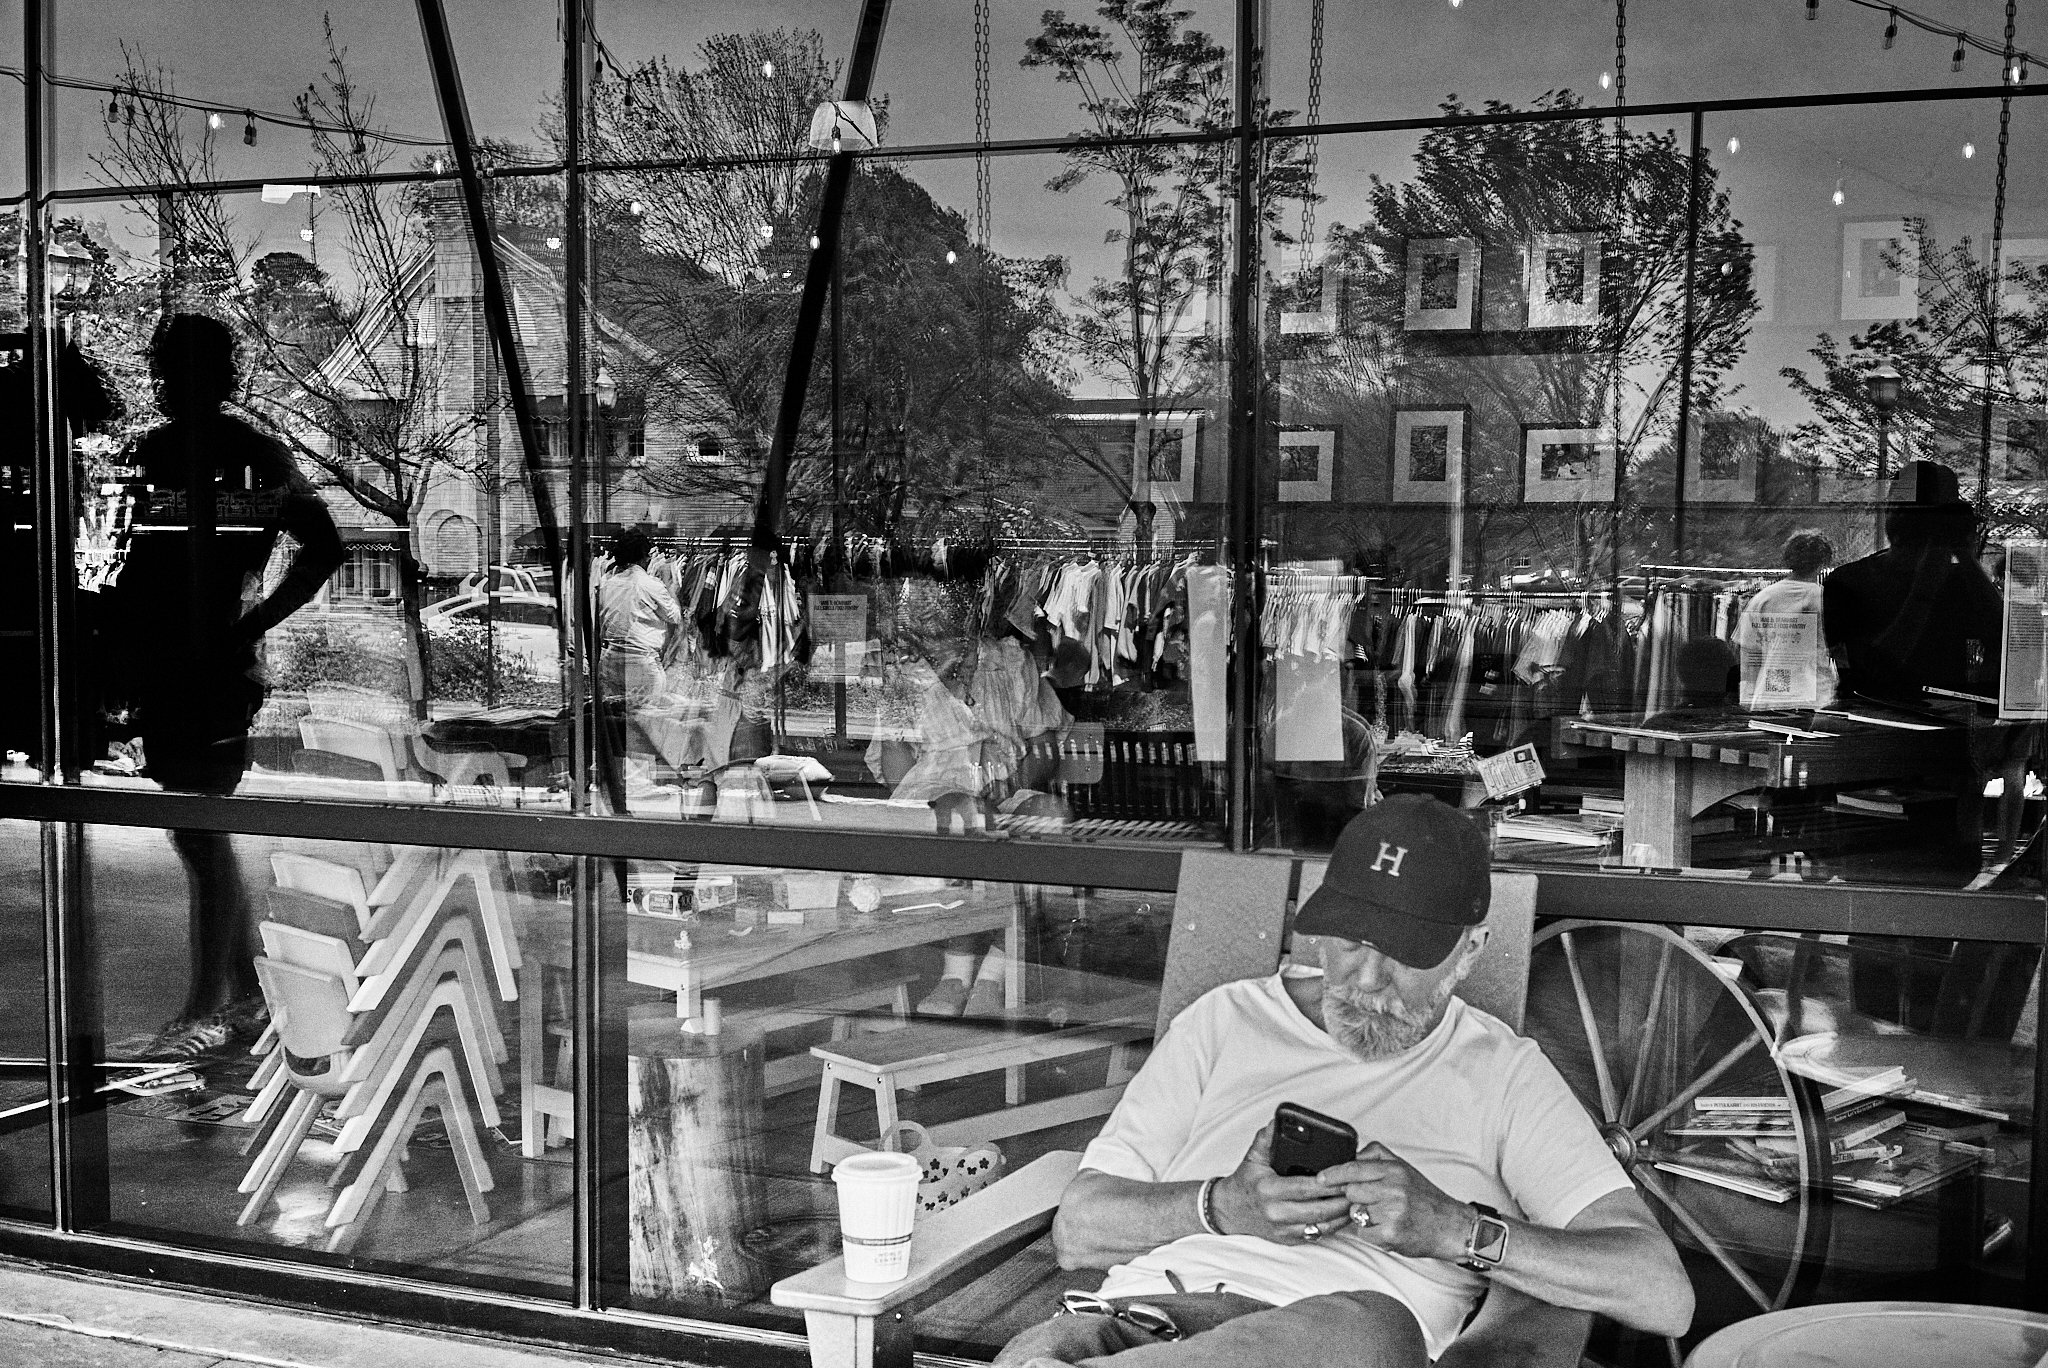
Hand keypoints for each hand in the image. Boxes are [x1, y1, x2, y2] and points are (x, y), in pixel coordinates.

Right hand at [1208, 1123, 1356, 1245]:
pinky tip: (1344, 1214)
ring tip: (1357, 1201)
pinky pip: (1318, 1235)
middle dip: (1342, 1199)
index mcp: (1269, 1190)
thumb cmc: (1246, 1181)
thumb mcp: (1253, 1156)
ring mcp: (1283, 1230)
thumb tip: (1279, 1120)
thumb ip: (1267, 1137)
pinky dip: (1334, 1225)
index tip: (1345, 1176)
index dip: (1328, 1183)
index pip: (1305, 1188)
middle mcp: (1276, 1213)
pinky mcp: (1289, 1241)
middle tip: (1359, 1187)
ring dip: (1342, 1214)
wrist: (1230, 1211)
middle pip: (1319, 1209)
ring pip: (1322, 1226)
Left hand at [1320, 1141, 1478, 1261]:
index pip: (1354, 1168)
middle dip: (1357, 1199)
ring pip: (1356, 1213)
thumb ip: (1377, 1158)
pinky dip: (1372, 1234)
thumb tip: (1351, 1156)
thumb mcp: (1404, 1168)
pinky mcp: (1391, 1233)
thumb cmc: (1425, 1198)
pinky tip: (1388, 1229)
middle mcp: (1393, 1188)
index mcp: (1395, 1170)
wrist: (1451, 1226)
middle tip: (1374, 1203)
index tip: (1320, 1178)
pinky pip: (1364, 1233)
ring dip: (1364, 1218)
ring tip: (1386, 1217)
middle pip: (1351, 1191)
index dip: (1333, 1174)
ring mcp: (1392, 1212)